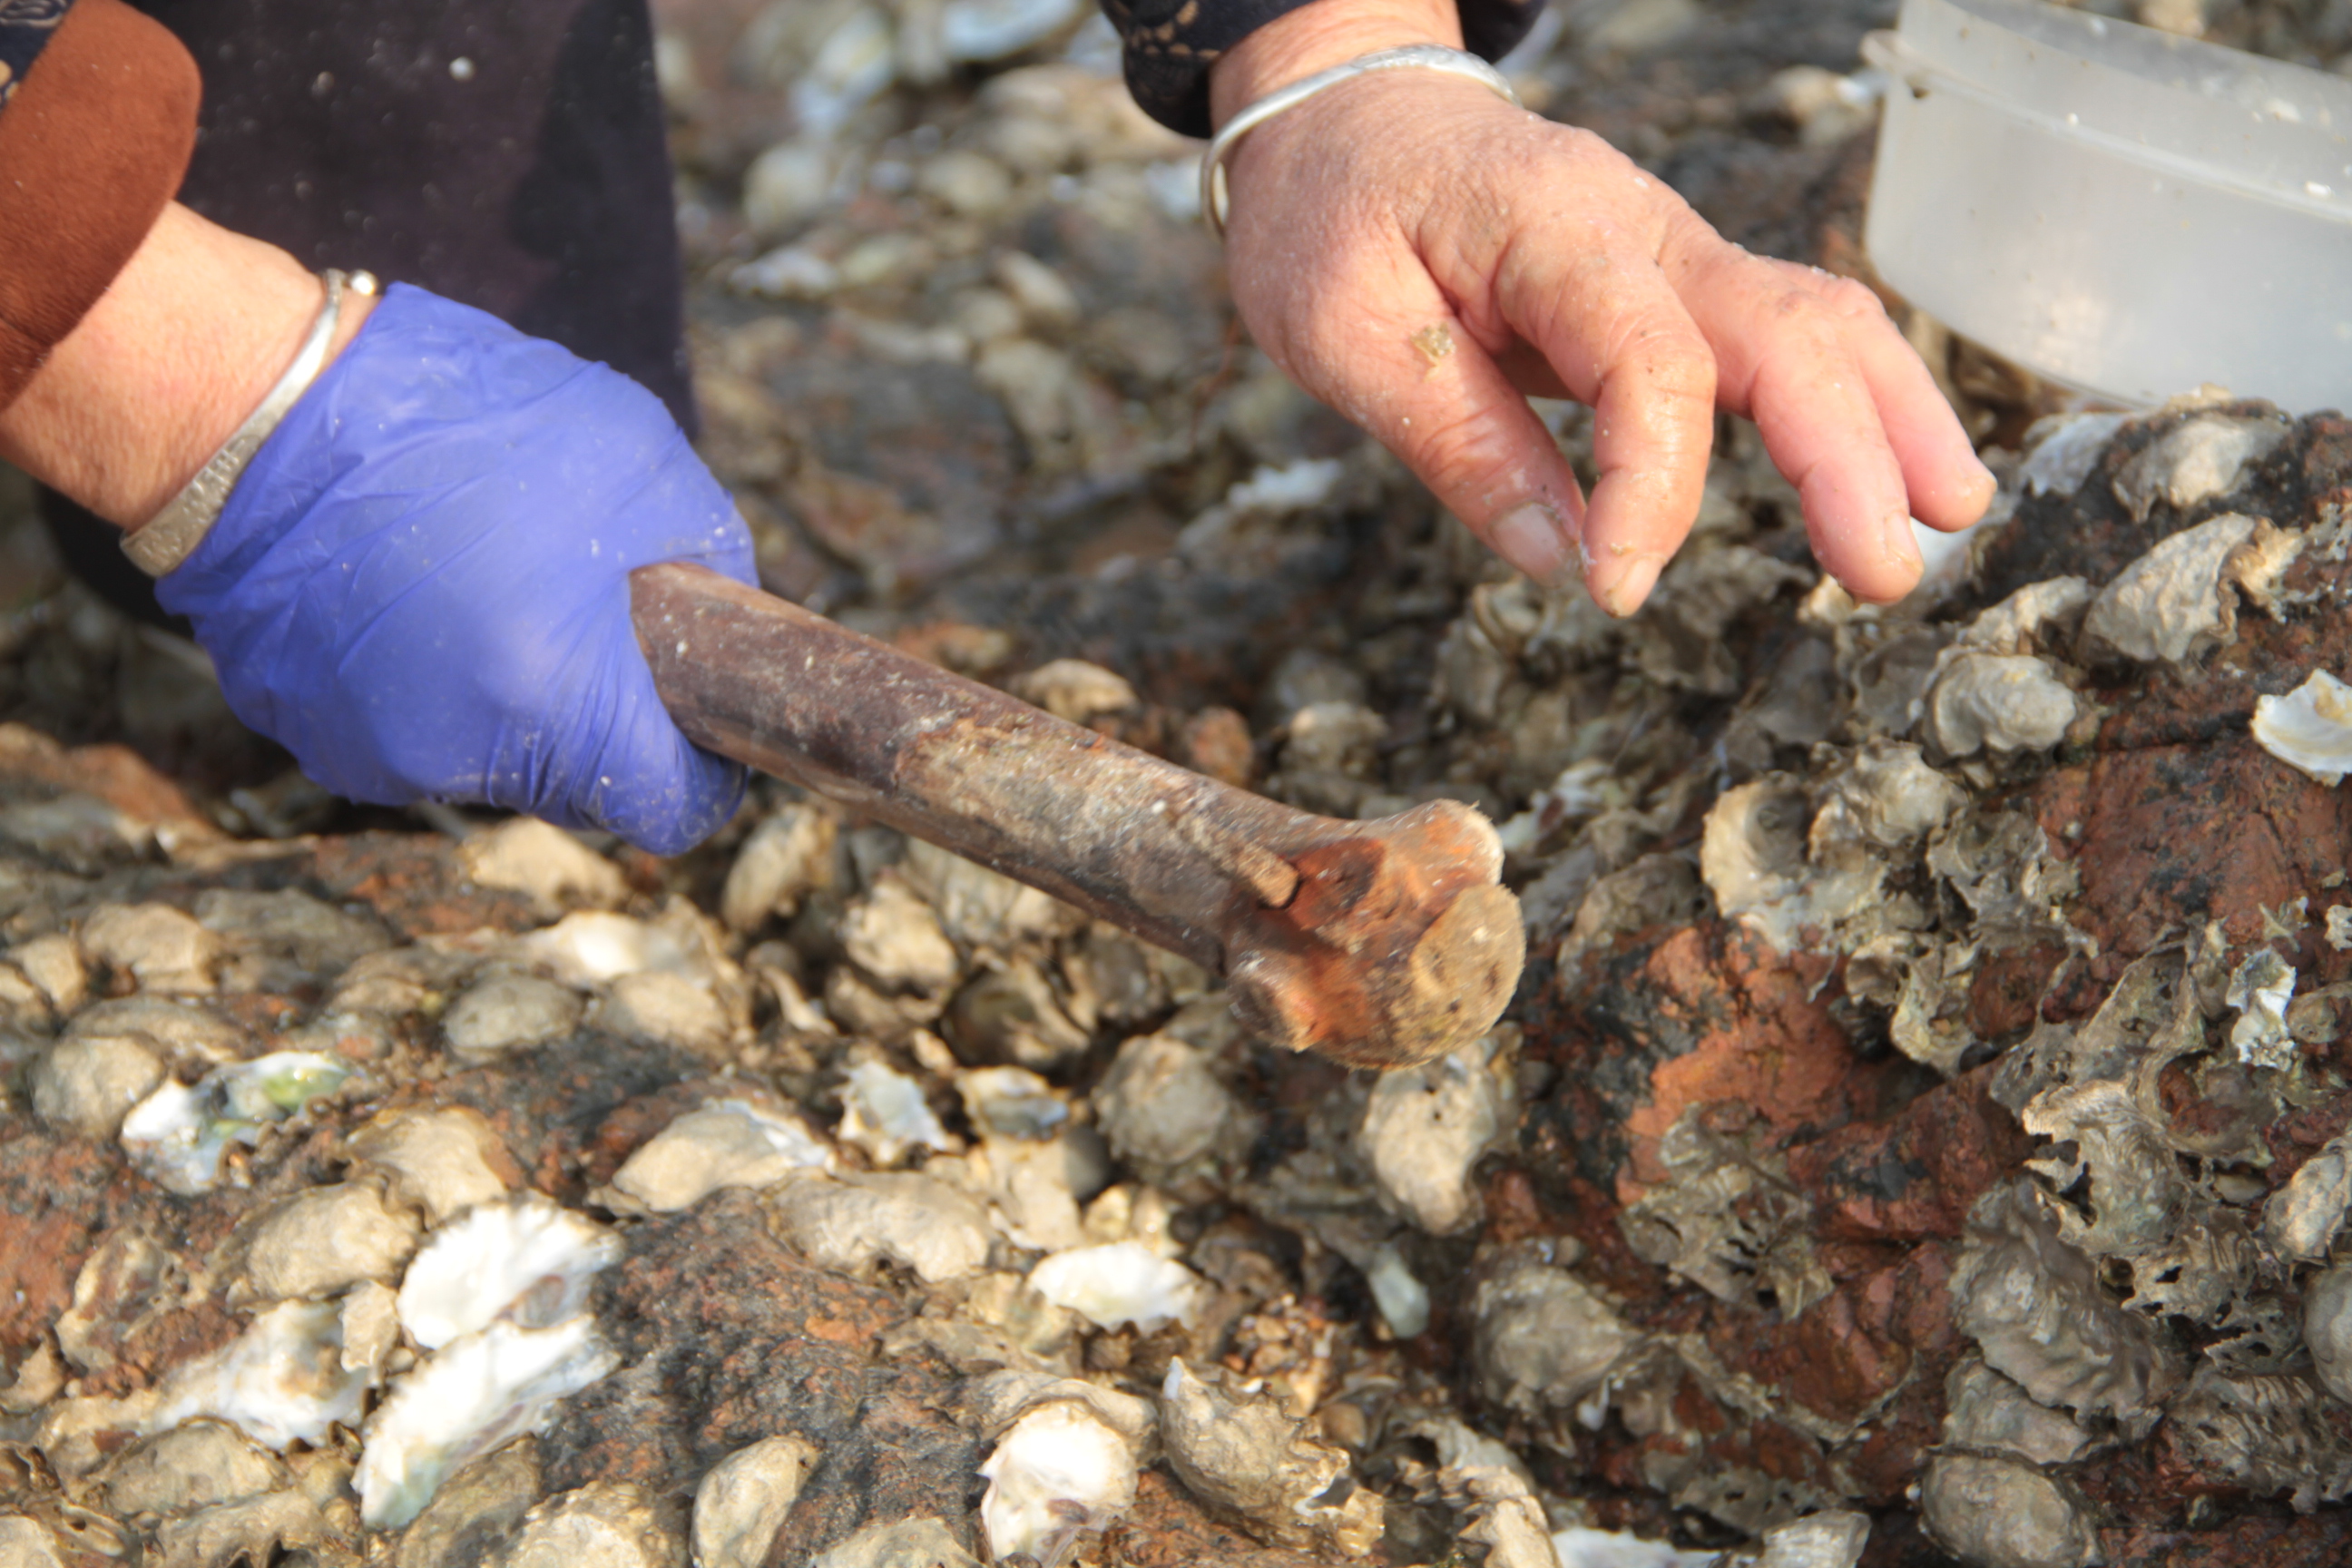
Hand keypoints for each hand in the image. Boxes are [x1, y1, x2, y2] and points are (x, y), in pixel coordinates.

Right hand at [155, 284, 756, 853]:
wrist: (259, 402)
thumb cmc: (466, 422)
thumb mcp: (644, 463)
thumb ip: (711, 560)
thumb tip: (733, 627)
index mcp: (557, 708)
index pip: (672, 809)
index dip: (704, 766)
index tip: (699, 712)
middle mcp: (461, 757)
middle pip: (579, 785)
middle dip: (601, 715)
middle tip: (587, 611)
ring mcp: (373, 754)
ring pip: (490, 757)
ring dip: (509, 693)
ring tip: (486, 577)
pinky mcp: (305, 729)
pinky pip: (403, 725)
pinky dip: (425, 676)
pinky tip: (410, 586)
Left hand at [1209, 0, 1995, 613]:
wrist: (1349, 121)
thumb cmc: (1333, 217)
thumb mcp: (1339, 328)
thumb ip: (1451, 437)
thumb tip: (1558, 558)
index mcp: (1551, 226)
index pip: (1647, 362)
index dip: (1652, 486)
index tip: (1613, 588)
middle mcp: (1644, 229)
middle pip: (1788, 328)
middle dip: (1849, 453)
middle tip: (1882, 576)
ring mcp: (1677, 254)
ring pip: (1820, 324)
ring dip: (1891, 424)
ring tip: (1941, 526)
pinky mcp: (1681, 291)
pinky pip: (1791, 339)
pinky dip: (1852, 407)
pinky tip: (1890, 482)